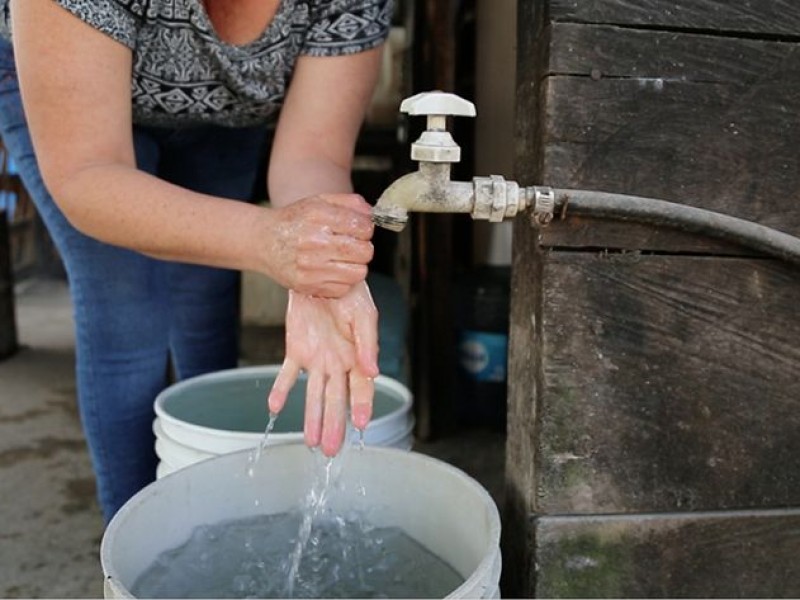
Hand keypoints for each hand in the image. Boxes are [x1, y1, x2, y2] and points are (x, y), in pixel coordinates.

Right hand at [260, 194, 373, 297]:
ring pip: (358, 273)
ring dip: (355, 266)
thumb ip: (348, 202)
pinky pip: (344, 288)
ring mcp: (311, 266)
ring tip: (341, 259)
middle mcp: (313, 241)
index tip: (359, 230)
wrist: (262, 242)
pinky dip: (342, 280)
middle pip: (365, 252)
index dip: (366, 229)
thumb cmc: (294, 222)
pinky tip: (330, 270)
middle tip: (351, 245)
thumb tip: (371, 214)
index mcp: (317, 216)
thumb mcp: (319, 202)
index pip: (363, 227)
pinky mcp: (308, 286)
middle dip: (363, 247)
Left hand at [267, 281, 379, 455]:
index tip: (361, 426)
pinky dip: (281, 390)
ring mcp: (317, 360)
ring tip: (310, 442)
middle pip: (336, 400)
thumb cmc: (351, 293)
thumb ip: (368, 344)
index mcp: (359, 357)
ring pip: (314, 395)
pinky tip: (275, 408)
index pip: (362, 389)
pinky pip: (288, 374)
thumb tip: (374, 372)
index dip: (362, 407)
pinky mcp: (297, 350)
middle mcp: (339, 364)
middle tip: (330, 450)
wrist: (323, 273)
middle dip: (334, 425)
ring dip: (312, 417)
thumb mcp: (364, 315)